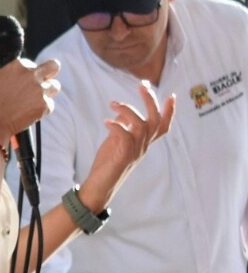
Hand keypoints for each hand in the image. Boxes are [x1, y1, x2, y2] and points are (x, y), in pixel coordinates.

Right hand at [0, 57, 60, 144]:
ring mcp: (40, 91)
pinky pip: (50, 105)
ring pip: (55, 86)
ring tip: (35, 98)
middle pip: (53, 66)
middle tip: (46, 78)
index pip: (30, 63)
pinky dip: (42, 108)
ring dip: (47, 91)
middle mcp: (32, 76)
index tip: (20, 79)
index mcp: (18, 66)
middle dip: (50, 71)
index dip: (25, 71)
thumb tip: (0, 76)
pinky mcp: (44, 106)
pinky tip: (30, 111)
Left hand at [79, 81, 174, 212]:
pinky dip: (117, 126)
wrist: (100, 186)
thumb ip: (123, 128)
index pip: (163, 127)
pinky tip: (106, 122)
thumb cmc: (107, 164)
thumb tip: (121, 114)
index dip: (169, 112)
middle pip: (155, 121)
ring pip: (142, 126)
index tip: (171, 95)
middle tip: (142, 86)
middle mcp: (143, 147)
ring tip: (113, 104)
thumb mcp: (116, 142)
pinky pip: (125, 137)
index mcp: (144, 143)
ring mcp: (135, 152)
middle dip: (151, 101)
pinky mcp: (124, 157)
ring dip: (128, 111)